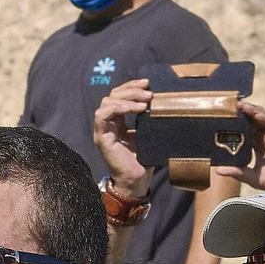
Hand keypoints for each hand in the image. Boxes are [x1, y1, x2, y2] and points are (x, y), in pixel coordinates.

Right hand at [92, 79, 155, 196]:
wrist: (137, 180)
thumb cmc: (144, 160)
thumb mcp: (148, 133)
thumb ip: (148, 118)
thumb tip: (163, 101)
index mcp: (117, 121)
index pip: (119, 95)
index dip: (132, 86)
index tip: (148, 83)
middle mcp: (108, 123)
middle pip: (113, 95)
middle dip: (132, 89)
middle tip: (149, 92)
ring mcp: (103, 129)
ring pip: (107, 101)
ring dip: (127, 97)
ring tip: (145, 101)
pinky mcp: (101, 136)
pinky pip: (103, 114)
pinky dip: (119, 107)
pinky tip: (136, 109)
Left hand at [214, 102, 264, 191]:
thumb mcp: (255, 178)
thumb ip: (239, 173)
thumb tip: (218, 171)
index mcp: (261, 145)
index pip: (248, 130)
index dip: (238, 123)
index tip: (225, 117)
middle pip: (256, 121)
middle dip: (245, 113)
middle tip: (232, 105)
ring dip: (255, 112)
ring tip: (243, 107)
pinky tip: (257, 115)